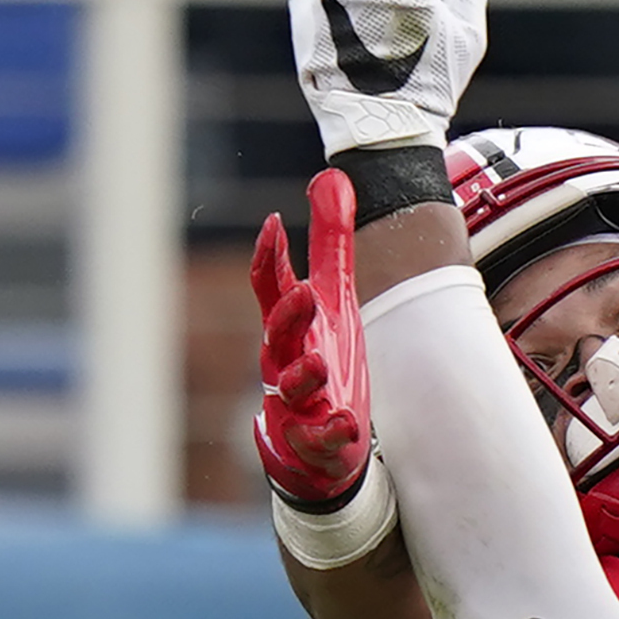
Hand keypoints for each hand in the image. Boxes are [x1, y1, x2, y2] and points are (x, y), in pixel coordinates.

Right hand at [251, 172, 373, 506]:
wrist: (319, 442)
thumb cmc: (321, 358)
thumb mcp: (334, 298)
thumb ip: (331, 243)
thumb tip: (331, 176)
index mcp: (289, 326)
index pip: (269, 287)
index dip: (268, 257)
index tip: (272, 224)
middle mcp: (285, 360)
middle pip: (277, 335)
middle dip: (288, 315)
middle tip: (305, 293)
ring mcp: (297, 403)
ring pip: (291, 388)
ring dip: (304, 376)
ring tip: (320, 363)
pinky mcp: (315, 441)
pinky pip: (320, 438)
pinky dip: (332, 433)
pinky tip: (349, 424)